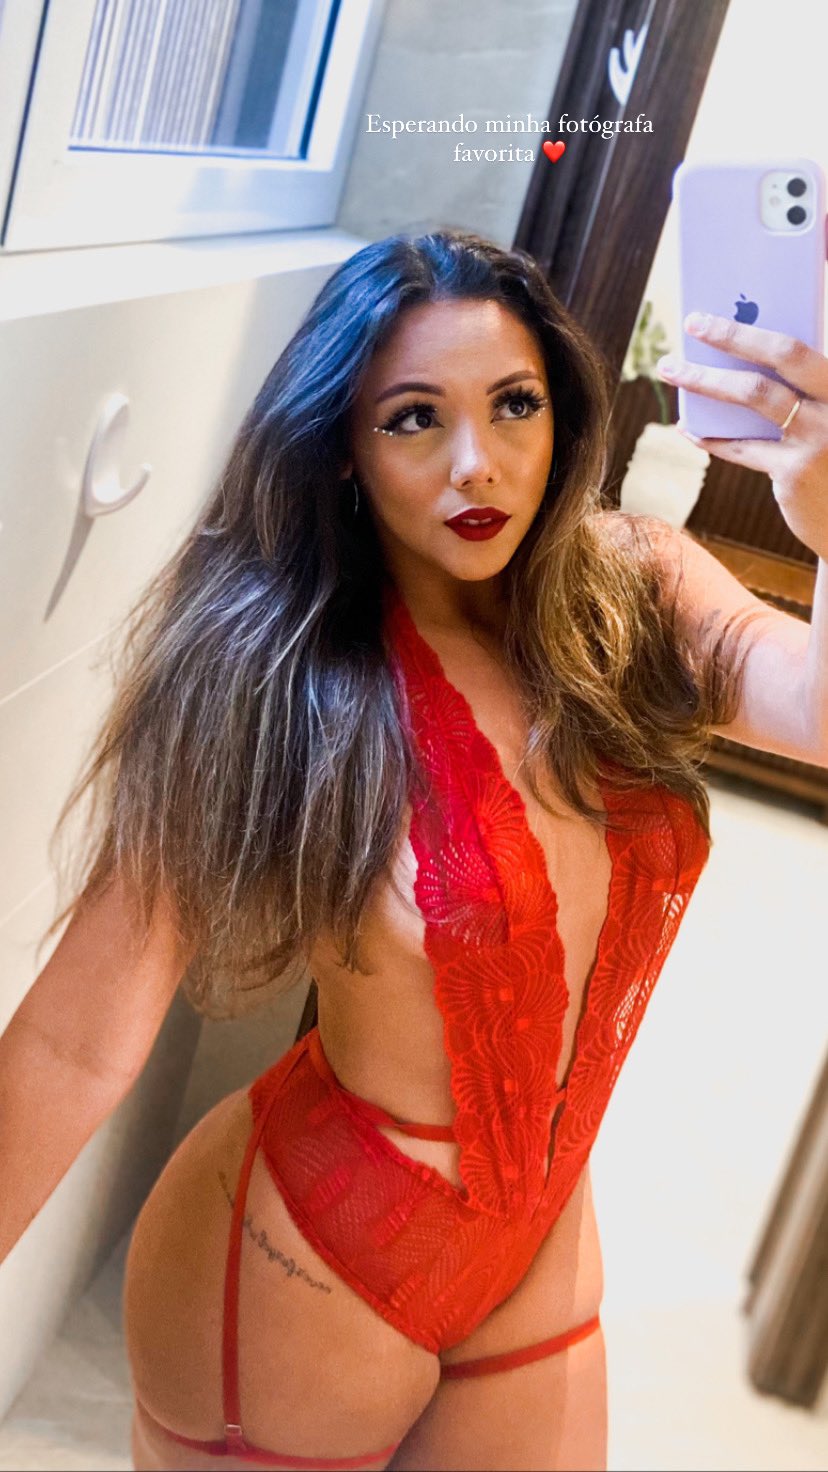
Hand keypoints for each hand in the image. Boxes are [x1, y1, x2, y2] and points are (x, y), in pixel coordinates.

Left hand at [656, 312, 827, 560]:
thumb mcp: (825, 415)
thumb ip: (798, 388)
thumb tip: (735, 355)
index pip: (802, 341)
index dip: (761, 321)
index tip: (727, 305)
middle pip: (782, 353)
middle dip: (732, 332)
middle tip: (691, 321)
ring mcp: (820, 435)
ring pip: (754, 394)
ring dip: (706, 378)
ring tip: (671, 368)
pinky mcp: (796, 471)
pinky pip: (742, 446)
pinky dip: (712, 437)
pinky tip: (689, 428)